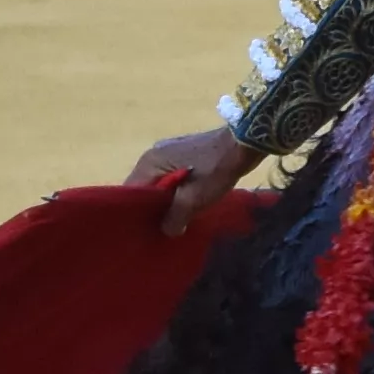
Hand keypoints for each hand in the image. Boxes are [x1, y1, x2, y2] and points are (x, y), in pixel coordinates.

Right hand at [132, 122, 256, 226]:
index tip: (142, 230)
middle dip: (152, 208)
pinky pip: (173, 177)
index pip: (131, 191)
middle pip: (145, 187)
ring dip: (167, 201)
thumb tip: (167, 231)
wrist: (243, 143)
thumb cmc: (214, 170)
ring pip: (160, 183)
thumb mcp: (193, 199)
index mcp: (149, 161)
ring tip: (173, 221)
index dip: (135, 212)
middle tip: (159, 229)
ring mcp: (169, 152)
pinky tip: (187, 205)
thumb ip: (175, 218)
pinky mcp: (184, 153)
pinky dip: (176, 192)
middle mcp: (154, 154)